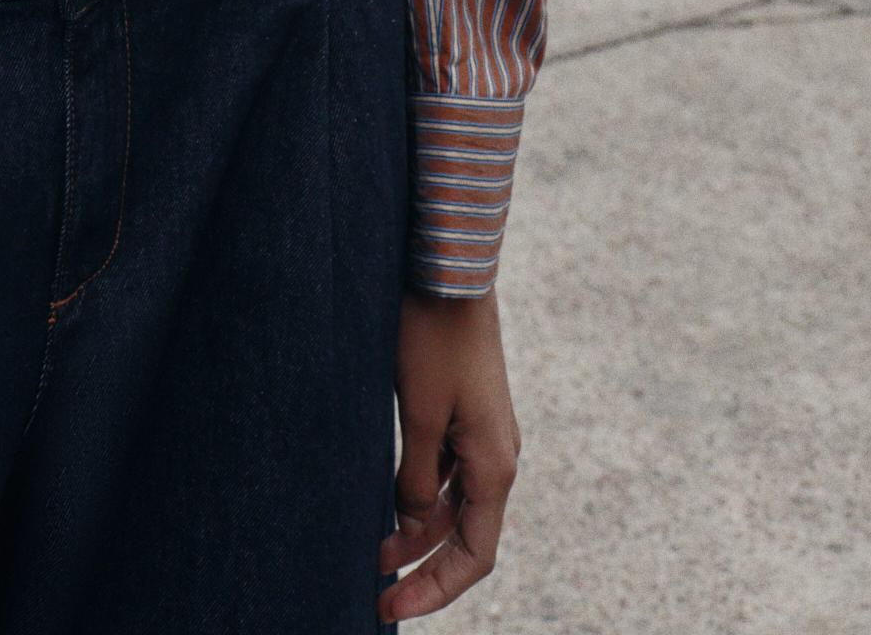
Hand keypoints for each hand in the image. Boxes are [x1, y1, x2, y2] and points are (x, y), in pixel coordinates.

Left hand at [379, 287, 519, 618]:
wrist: (449, 269)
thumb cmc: (434, 337)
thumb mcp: (418, 414)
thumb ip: (417, 478)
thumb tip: (411, 523)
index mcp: (495, 465)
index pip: (474, 556)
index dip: (433, 588)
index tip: (388, 604)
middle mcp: (497, 456)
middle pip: (465, 536)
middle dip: (422, 566)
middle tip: (375, 588)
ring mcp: (484, 434)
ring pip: (455, 504)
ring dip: (418, 531)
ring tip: (373, 549)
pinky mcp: (467, 413)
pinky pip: (449, 471)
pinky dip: (422, 495)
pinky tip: (389, 501)